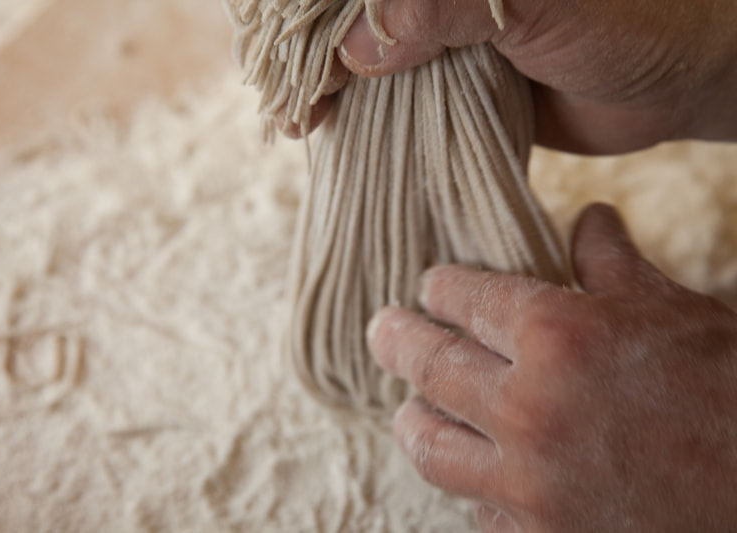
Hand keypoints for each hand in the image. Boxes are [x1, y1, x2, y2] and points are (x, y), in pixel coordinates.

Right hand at [298, 0, 736, 151]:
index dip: (317, 26)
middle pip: (352, 20)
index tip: (297, 75)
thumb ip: (442, 7)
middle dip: (314, 61)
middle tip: (292, 110)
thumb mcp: (536, 0)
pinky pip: (401, 98)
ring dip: (334, 92)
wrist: (674, 77)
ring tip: (304, 126)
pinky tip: (343, 132)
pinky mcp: (458, 80)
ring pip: (370, 60)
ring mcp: (446, 34)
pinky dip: (370, 116)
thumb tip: (356, 50)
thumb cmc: (626, 19)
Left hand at [368, 203, 736, 531]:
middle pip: (430, 365)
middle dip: (397, 341)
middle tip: (382, 330)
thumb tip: (590, 215)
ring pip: (433, 445)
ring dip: (413, 419)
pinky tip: (475, 468)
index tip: (429, 286)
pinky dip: (470, 484)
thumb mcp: (672, 310)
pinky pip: (477, 506)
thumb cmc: (730, 393)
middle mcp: (528, 408)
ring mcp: (528, 482)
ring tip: (407, 406)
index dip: (439, 287)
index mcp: (557, 336)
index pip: (465, 298)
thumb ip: (611, 264)